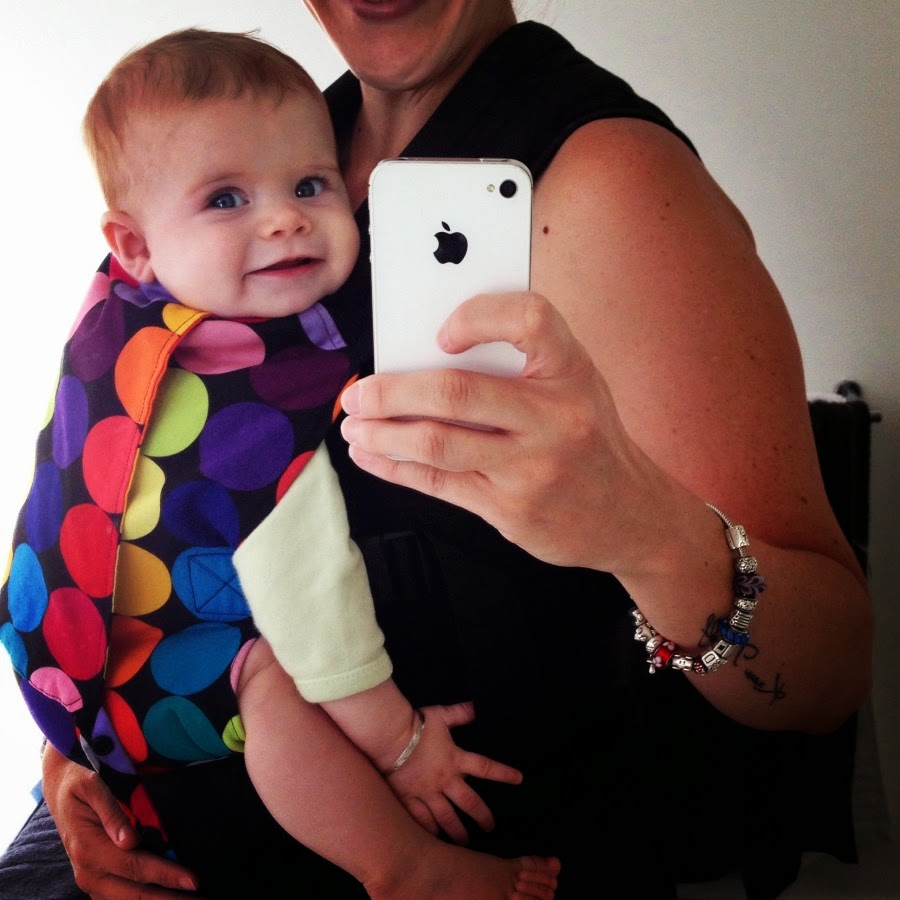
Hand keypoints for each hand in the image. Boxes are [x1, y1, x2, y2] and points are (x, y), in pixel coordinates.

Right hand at [41, 743, 200, 897]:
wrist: (60, 792)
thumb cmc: (79, 785)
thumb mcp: (91, 786)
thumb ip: (111, 812)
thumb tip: (130, 840)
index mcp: (89, 849)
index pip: (135, 866)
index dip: (166, 875)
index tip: (193, 880)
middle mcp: (89, 872)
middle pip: (134, 894)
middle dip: (170, 898)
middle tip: (203, 899)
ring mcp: (92, 880)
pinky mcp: (97, 881)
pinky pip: (121, 898)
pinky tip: (168, 896)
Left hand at [341, 291, 651, 571]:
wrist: (632, 516)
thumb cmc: (589, 438)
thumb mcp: (574, 388)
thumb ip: (517, 367)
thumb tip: (422, 358)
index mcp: (572, 371)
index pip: (530, 319)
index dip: (478, 317)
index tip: (440, 334)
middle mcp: (556, 417)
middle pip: (457, 393)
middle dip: (392, 391)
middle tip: (357, 392)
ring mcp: (532, 468)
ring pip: (437, 444)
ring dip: (382, 434)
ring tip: (353, 426)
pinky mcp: (511, 509)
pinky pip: (439, 483)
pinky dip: (395, 467)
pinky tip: (372, 455)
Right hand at [385, 701, 522, 844]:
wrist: (388, 737)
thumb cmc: (415, 725)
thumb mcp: (440, 715)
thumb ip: (459, 713)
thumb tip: (475, 706)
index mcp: (455, 759)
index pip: (485, 767)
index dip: (503, 773)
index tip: (519, 779)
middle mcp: (445, 780)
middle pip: (470, 803)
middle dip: (483, 817)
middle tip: (491, 828)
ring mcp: (427, 793)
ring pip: (447, 818)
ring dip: (459, 832)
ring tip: (466, 843)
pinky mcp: (409, 800)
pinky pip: (422, 821)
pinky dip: (430, 832)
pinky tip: (436, 841)